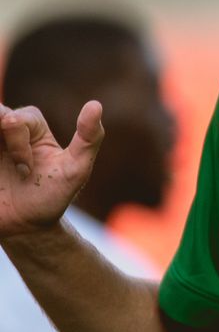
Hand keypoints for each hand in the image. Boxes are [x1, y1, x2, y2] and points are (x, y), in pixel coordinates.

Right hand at [0, 102, 102, 237]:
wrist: (25, 227)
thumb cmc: (52, 195)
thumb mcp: (76, 170)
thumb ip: (89, 138)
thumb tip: (95, 104)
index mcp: (30, 127)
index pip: (15, 119)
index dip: (18, 142)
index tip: (26, 168)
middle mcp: (4, 130)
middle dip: (2, 135)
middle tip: (16, 166)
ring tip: (1, 168)